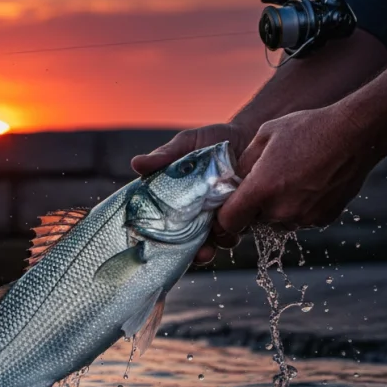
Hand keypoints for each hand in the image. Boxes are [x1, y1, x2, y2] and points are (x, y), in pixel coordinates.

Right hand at [131, 123, 254, 263]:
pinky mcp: (244, 212)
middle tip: (202, 253)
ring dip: (220, 241)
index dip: (164, 241)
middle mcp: (198, 212)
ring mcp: (221, 214)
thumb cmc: (212, 139)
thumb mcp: (186, 144)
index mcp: (179, 200)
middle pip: (192, 241)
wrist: (250, 133)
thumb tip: (136, 164)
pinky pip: (240, 228)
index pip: (166, 226)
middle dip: (197, 252)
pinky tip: (243, 220)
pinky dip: (240, 229)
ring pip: (218, 238)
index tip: (165, 249)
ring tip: (223, 234)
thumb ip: (164, 156)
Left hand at [217, 106, 375, 235]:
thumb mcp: (264, 136)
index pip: (228, 222)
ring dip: (278, 207)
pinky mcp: (323, 219)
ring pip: (278, 220)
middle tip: (267, 181)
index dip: (225, 216)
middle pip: (254, 220)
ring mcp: (304, 217)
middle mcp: (281, 210)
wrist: (356, 132)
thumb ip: (243, 164)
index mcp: (261, 189)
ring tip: (292, 177)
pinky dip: (300, 206)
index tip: (229, 206)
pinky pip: (301, 218)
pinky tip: (310, 183)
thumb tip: (232, 181)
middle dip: (254, 206)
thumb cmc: (308, 129)